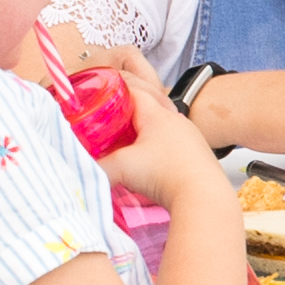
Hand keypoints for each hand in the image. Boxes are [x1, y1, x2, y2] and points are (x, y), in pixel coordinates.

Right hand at [45, 28, 219, 207]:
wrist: (204, 197)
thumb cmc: (166, 175)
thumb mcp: (122, 168)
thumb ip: (96, 167)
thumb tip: (80, 169)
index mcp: (156, 113)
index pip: (132, 87)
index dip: (112, 88)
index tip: (98, 94)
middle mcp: (175, 119)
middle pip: (149, 100)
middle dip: (128, 105)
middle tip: (109, 113)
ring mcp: (189, 135)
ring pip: (163, 120)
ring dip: (146, 124)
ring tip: (128, 135)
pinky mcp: (197, 153)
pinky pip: (174, 139)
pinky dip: (159, 142)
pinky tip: (152, 156)